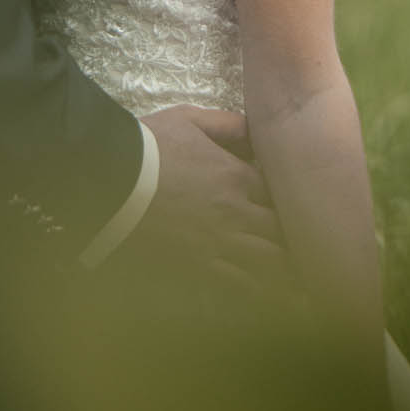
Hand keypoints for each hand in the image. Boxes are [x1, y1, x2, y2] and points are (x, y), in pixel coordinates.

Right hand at [135, 106, 284, 284]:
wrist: (111, 179)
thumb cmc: (149, 146)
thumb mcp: (189, 119)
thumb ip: (226, 123)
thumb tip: (254, 129)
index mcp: (236, 176)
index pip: (280, 192)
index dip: (286, 198)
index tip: (288, 201)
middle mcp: (235, 212)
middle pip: (280, 231)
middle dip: (289, 235)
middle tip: (298, 240)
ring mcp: (219, 242)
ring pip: (267, 262)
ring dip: (281, 265)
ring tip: (294, 273)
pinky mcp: (199, 265)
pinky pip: (239, 284)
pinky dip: (256, 288)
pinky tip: (265, 291)